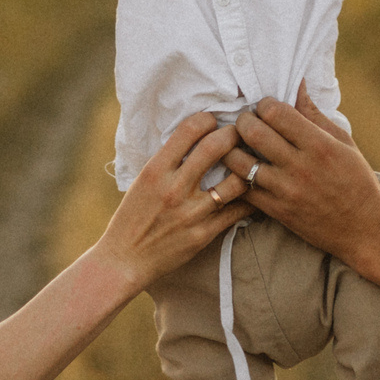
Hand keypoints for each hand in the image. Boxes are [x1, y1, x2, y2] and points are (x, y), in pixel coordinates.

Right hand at [94, 112, 251, 285]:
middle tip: (240, 133)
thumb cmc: (132, 217)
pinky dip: (250, 200)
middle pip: (216, 147)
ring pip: (235, 181)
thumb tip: (192, 138)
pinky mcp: (204, 234)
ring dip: (247, 167)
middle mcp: (174, 189)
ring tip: (250, 162)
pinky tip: (254, 192)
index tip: (213, 120)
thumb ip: (166, 161)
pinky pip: (237, 212)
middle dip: (233, 134)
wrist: (124, 260)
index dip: (206, 119)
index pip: (188, 130)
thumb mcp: (142, 181)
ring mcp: (191, 213)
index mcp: (155, 171)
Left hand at [223, 83, 379, 260]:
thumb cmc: (357, 181)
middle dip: (243, 120)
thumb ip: (315, 115)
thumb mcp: (344, 143)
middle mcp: (300, 166)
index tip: (266, 108)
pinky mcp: (277, 211)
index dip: (264, 104)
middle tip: (247, 122)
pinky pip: (243, 191)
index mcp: (319, 145)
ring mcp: (286, 191)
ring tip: (238, 145)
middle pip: (252, 132)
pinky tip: (242, 170)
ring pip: (239, 162)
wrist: (364, 230)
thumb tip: (298, 84)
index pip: (275, 112)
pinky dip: (236, 177)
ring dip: (233, 148)